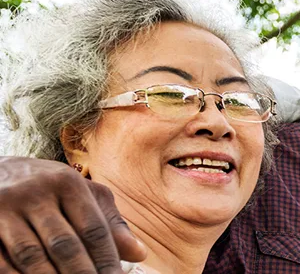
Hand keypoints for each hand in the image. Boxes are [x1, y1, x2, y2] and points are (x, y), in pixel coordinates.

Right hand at [0, 157, 145, 273]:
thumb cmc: (47, 188)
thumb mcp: (80, 194)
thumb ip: (109, 222)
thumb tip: (139, 254)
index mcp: (66, 183)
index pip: (93, 229)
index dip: (107, 260)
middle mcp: (34, 193)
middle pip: (64, 244)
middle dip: (82, 273)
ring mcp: (4, 209)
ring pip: (31, 255)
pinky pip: (2, 262)